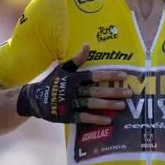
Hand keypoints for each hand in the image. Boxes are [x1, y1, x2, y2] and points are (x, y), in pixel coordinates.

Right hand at [16, 44, 131, 124]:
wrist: (35, 99)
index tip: (125, 76)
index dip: (110, 76)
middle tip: (129, 93)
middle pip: (96, 91)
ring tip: (123, 106)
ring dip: (108, 105)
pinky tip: (108, 119)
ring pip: (92, 104)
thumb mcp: (63, 68)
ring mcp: (71, 104)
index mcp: (74, 78)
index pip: (95, 76)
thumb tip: (87, 45)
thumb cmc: (52, 82)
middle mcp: (74, 90)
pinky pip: (84, 117)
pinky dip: (96, 119)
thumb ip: (77, 59)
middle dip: (114, 92)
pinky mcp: (68, 116)